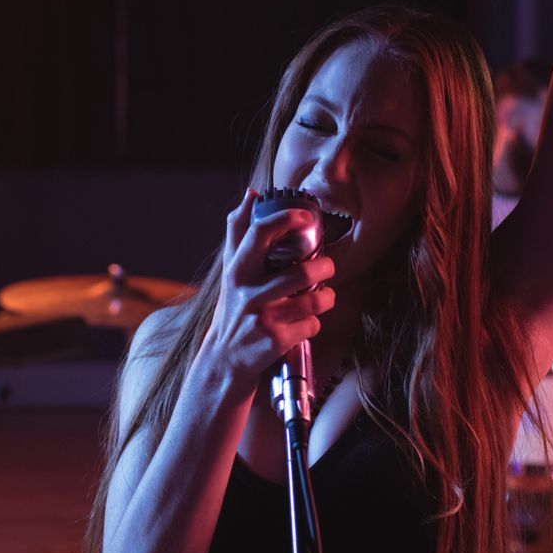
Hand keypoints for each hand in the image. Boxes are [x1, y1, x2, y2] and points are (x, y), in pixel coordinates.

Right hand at [201, 189, 336, 380]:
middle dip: (324, 267)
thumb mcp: (232, 270)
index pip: (259, 233)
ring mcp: (262, 319)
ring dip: (326, 297)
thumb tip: (251, 193)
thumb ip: (239, 230)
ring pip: (313, 300)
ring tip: (324, 296)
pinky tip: (305, 324)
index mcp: (238, 270)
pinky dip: (314, 324)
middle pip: (299, 272)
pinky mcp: (275, 342)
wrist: (224, 359)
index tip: (305, 215)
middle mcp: (248, 293)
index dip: (285, 219)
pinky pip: (312, 326)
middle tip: (328, 266)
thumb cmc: (234, 308)